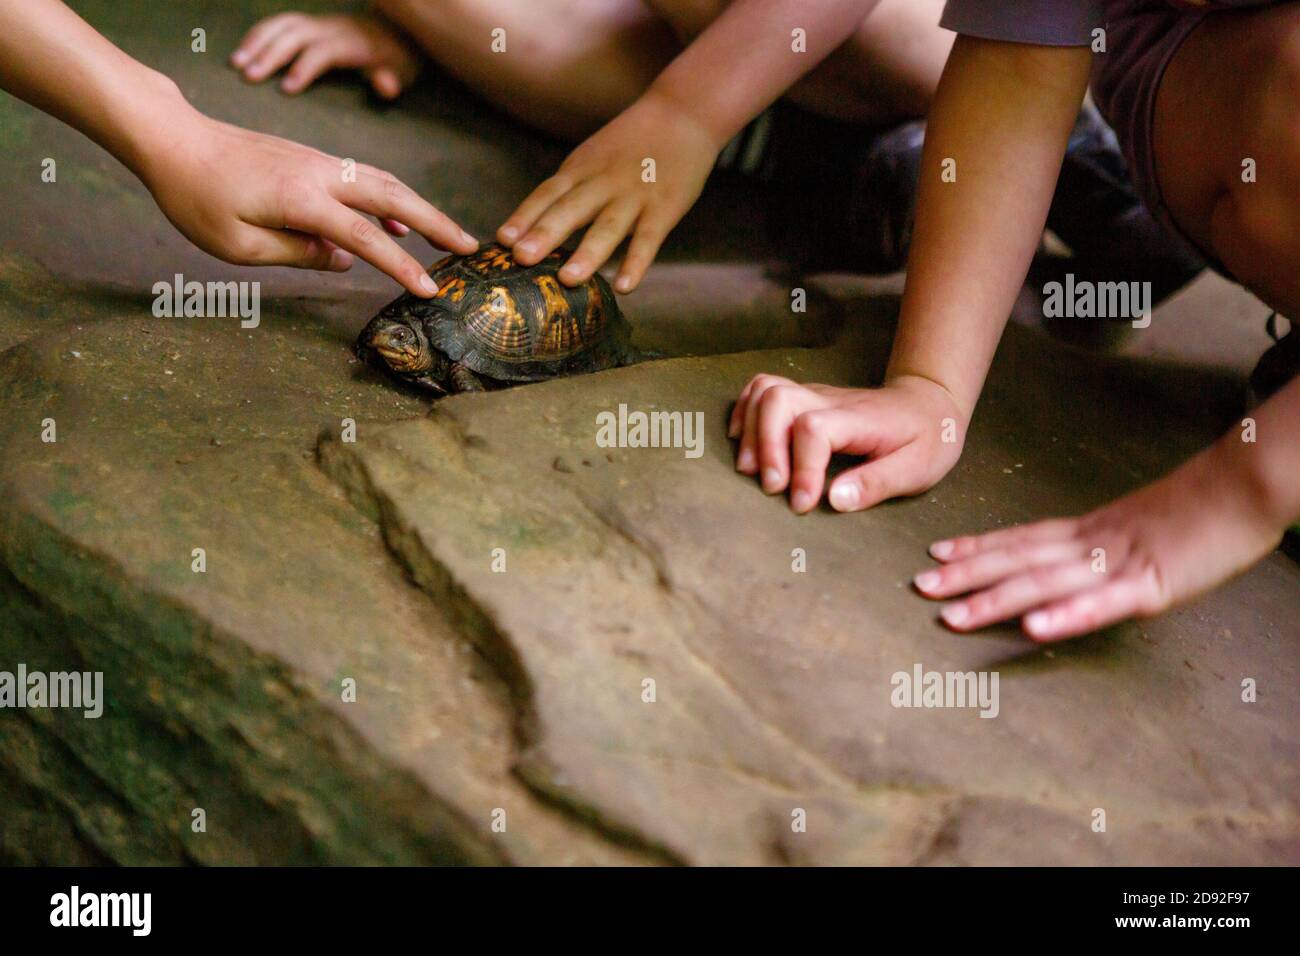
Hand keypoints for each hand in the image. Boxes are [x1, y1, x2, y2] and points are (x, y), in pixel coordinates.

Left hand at [138, 106, 476, 295]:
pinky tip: (397, 223)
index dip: (402, 266)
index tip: (430, 289)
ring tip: (447, 236)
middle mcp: (320, 174)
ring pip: (384, 182)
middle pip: (394, 197)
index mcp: (302, 200)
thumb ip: (297, 255)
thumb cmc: (197, 198)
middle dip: (436, 223)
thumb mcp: (238, 246)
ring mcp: (319, 162)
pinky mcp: (313, 160)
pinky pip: (363, 178)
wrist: (174, 141)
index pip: (366, 237)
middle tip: (469, 247)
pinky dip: (390, 199)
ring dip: (420, 209)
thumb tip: (343, 260)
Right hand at [231, 13, 419, 98]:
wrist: (399, 30)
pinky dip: (259, 34)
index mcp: (354, 43)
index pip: (324, 51)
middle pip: (296, 35)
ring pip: (283, 25)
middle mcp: (332, 28)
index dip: (305, 67)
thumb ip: (392, 80)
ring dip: (257, 41)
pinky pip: (280, 23)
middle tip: (247, 76)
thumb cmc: (400, 60)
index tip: (287, 88)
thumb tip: (385, 85)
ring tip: (236, 64)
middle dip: (270, 54)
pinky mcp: (310, 24)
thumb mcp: (403, 73)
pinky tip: (243, 52)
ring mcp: (319, 23)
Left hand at [498, 92, 721, 291]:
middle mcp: (602, 182)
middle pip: (570, 209)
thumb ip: (569, 188)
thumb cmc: (632, 143)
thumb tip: (534, 227)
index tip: (500, 241)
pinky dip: (637, 263)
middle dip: (545, 234)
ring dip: (587, 253)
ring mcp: (634, 195)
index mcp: (581, 169)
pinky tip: (625, 286)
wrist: (682, 113)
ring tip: (568, 279)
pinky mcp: (664, 208)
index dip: (524, 217)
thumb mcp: (593, 156)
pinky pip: (648, 239)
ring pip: (607, 227)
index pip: (546, 194)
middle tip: (521, 258)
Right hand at [729, 373, 966, 513]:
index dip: (802, 467)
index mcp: (858, 419)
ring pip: (764, 390)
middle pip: (778, 399)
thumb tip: (834, 500)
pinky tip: (745, 443)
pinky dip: (744, 413)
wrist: (928, 404)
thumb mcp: (917, 469)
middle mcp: (829, 401)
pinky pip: (761, 389)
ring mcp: (813, 395)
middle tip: (772, 488)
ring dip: (751, 431)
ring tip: (753, 470)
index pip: (814, 429)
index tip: (802, 503)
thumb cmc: (925, 440)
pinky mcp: (804, 398)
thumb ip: (876, 484)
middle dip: (765, 446)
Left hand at [913, 448, 1284, 640]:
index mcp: (1088, 530)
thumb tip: (1070, 564)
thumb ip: (1100, 547)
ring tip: (953, 615)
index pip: (1020, 537)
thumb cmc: (1197, 511)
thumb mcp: (1136, 529)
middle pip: (1017, 560)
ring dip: (995, 600)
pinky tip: (1031, 630)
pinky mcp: (1150, 586)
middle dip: (967, 575)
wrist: (1245, 486)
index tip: (935, 554)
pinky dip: (1065, 617)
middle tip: (919, 586)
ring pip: (1044, 584)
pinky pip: (1101, 605)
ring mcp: (1117, 565)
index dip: (977, 546)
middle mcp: (1091, 544)